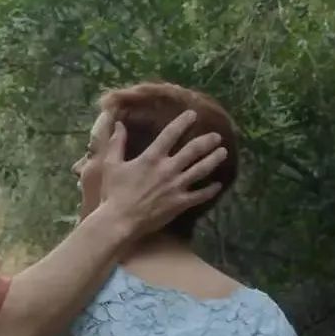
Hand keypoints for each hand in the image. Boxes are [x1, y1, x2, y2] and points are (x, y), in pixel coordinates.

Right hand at [98, 110, 226, 237]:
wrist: (120, 220)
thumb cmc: (114, 192)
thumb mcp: (111, 164)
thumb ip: (116, 143)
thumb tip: (118, 124)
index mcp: (152, 158)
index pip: (170, 134)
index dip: (183, 122)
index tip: (192, 114)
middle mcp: (168, 169)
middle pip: (193, 150)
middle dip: (207, 141)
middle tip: (216, 136)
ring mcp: (176, 186)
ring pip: (201, 170)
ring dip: (214, 160)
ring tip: (223, 152)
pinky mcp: (180, 203)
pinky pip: (200, 195)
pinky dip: (210, 190)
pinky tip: (218, 185)